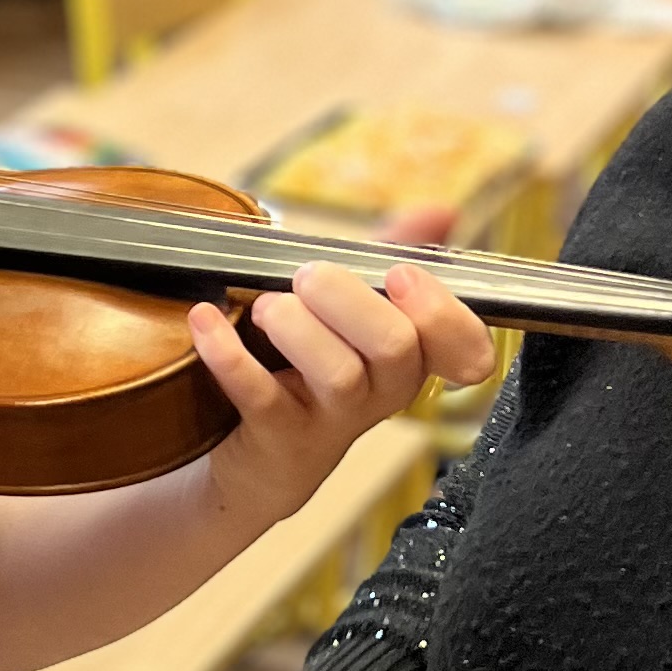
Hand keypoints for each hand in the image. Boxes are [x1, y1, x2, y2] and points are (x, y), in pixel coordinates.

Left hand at [188, 256, 495, 535]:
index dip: (444, 312)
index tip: (398, 276)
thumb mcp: (353, 310)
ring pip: (339, 373)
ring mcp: (333, 421)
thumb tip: (441, 210)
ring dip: (295, 324)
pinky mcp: (278, 439)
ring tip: (263, 307)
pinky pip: (260, 395)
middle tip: (307, 277)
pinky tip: (204, 318)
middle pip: (396, 344)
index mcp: (412, 358)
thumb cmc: (310, 368)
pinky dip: (227, 350)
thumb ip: (392, 256)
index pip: (467, 350)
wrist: (257, 459)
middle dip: (347, 297)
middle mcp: (383, 393)